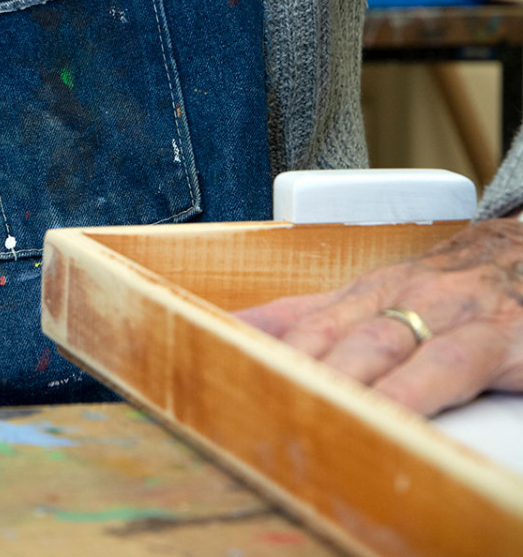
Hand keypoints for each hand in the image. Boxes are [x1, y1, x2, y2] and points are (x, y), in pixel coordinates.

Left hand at [237, 218, 522, 414]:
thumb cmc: (457, 284)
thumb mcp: (385, 292)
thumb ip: (317, 313)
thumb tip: (241, 328)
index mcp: (366, 292)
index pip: (298, 323)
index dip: (255, 351)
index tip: (209, 373)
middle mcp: (398, 296)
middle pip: (329, 338)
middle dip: (285, 374)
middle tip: (246, 411)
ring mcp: (445, 313)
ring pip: (378, 345)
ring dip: (338, 383)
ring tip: (301, 418)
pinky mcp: (495, 337)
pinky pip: (447, 365)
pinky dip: (415, 392)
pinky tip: (392, 418)